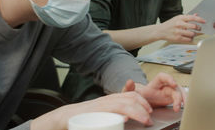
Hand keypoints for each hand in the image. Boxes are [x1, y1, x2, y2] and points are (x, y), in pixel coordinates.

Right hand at [31, 91, 153, 129]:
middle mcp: (107, 100)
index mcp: (111, 100)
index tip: (150, 111)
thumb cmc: (85, 118)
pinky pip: (108, 112)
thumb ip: (116, 113)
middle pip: (129, 98)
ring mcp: (100, 107)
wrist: (63, 118)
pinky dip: (118, 116)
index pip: (130, 94)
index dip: (143, 101)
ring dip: (136, 112)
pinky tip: (124, 120)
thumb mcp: (105, 113)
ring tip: (144, 120)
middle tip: (149, 118)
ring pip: (122, 105)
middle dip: (143, 107)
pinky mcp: (92, 114)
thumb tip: (128, 119)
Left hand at [130, 73, 185, 111]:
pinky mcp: (171, 99)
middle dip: (178, 94)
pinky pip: (180, 99)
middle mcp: (163, 86)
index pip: (162, 77)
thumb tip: (129, 81)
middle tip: (178, 103)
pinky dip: (183, 102)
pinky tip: (185, 108)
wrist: (139, 103)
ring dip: (183, 98)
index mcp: (153, 84)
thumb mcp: (130, 92)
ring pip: (179, 92)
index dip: (169, 78)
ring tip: (183, 107)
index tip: (173, 84)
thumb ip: (128, 88)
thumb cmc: (136, 96)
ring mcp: (168, 92)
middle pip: (174, 86)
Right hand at [157, 14, 205, 42]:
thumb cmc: (170, 24)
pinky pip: (189, 39)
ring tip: (193, 33)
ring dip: (195, 34)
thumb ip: (188, 17)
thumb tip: (196, 14)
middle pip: (194, 26)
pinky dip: (191, 38)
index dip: (200, 19)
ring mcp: (178, 32)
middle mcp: (179, 24)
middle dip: (198, 28)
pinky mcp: (177, 38)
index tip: (204, 21)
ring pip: (192, 34)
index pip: (192, 17)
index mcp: (180, 18)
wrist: (160, 31)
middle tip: (199, 28)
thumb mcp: (178, 18)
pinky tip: (189, 37)